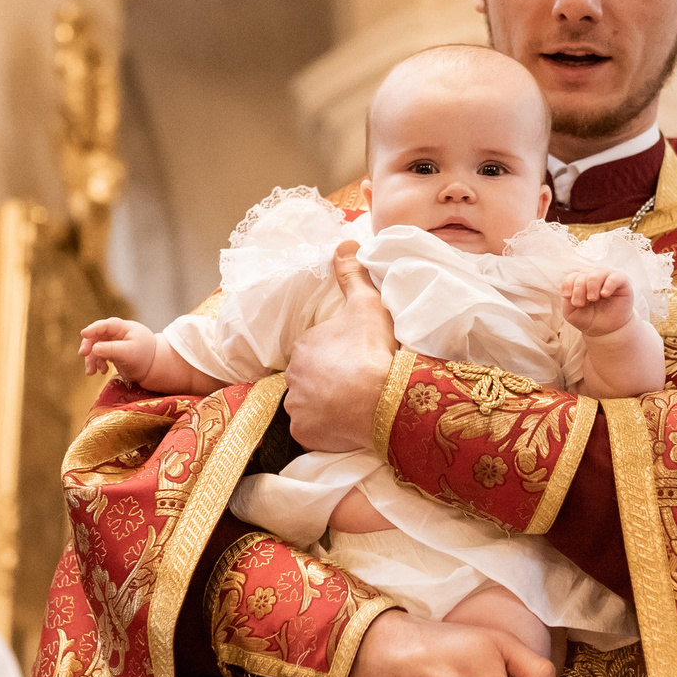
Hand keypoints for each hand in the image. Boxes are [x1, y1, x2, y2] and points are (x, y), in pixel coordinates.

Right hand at [79, 318, 158, 382]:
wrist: (153, 369)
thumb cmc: (145, 357)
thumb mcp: (129, 353)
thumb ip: (112, 349)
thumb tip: (94, 348)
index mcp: (124, 328)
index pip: (106, 325)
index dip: (93, 328)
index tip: (84, 334)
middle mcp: (116, 334)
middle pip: (97, 335)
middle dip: (88, 345)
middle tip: (83, 354)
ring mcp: (113, 343)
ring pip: (96, 348)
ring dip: (91, 359)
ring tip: (91, 372)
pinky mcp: (111, 353)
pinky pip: (99, 356)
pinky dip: (98, 364)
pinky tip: (102, 371)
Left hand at [284, 242, 396, 453]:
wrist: (383, 398)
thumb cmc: (373, 350)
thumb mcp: (366, 305)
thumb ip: (352, 274)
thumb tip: (343, 243)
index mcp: (304, 346)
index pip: (314, 350)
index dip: (335, 355)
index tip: (355, 360)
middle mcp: (293, 377)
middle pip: (308, 378)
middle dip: (326, 380)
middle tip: (355, 383)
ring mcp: (297, 407)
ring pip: (308, 404)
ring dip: (323, 405)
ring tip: (352, 406)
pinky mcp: (305, 433)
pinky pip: (312, 430)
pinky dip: (324, 429)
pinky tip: (345, 425)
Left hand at [561, 270, 636, 337]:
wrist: (607, 330)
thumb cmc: (588, 319)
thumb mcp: (572, 312)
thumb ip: (568, 299)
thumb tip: (572, 288)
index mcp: (581, 281)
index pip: (572, 276)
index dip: (568, 286)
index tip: (568, 298)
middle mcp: (594, 277)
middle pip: (584, 274)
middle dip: (579, 289)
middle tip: (580, 304)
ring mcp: (608, 278)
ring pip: (598, 272)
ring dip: (592, 285)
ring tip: (592, 299)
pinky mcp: (622, 283)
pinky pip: (616, 277)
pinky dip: (609, 284)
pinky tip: (604, 294)